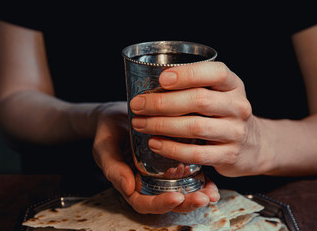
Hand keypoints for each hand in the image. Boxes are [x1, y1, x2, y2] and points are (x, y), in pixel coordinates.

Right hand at [92, 102, 218, 213]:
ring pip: (181, 190)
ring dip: (197, 194)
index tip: (175, 197)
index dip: (160, 203)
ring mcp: (163, 172)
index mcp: (131, 184)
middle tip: (203, 198)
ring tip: (212, 193)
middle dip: (187, 203)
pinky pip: (189, 173)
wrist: (119, 113)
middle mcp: (149, 182)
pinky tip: (213, 180)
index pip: (145, 202)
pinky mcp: (175, 159)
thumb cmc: (108, 131)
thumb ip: (113, 167)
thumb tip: (127, 188)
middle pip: (168, 201)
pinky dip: (202, 179)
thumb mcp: (104, 147)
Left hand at [130, 62, 267, 176]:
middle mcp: (238, 106)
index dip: (187, 74)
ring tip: (140, 124)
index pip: (215, 73)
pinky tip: (155, 144)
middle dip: (162, 102)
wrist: (255, 145)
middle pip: (199, 100)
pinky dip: (172, 148)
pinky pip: (197, 153)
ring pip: (195, 127)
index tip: (161, 79)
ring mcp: (236, 132)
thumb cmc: (225, 114)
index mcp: (234, 85)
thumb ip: (195, 88)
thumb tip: (151, 88)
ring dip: (162, 125)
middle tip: (138, 105)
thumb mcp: (220, 94)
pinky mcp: (229, 155)